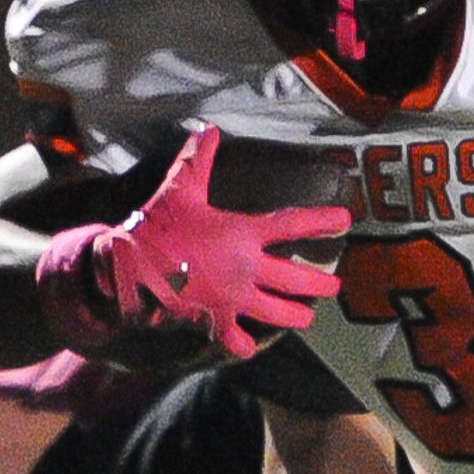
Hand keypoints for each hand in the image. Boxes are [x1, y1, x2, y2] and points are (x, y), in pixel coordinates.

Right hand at [34, 125, 347, 360]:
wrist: (127, 266)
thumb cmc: (156, 226)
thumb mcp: (179, 189)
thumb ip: (197, 160)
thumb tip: (208, 129)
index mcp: (242, 234)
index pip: (292, 225)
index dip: (322, 221)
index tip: (346, 221)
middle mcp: (246, 269)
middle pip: (297, 280)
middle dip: (320, 285)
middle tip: (334, 288)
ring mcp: (233, 299)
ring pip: (278, 314)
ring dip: (296, 316)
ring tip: (306, 317)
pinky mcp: (215, 322)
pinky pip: (238, 340)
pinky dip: (245, 344)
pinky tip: (250, 345)